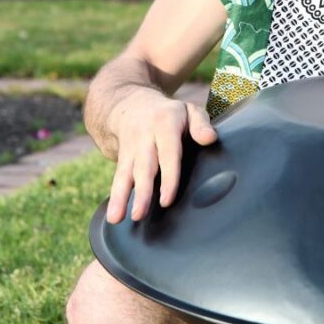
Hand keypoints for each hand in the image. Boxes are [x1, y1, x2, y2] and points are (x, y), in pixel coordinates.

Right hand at [106, 92, 216, 223]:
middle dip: (142, 191)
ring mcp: (131, 148)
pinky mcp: (122, 158)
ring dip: (121, 197)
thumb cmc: (169, 113)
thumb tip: (210, 139)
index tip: (167, 199)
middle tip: (139, 214)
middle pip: (144, 167)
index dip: (168, 176)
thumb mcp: (188, 110)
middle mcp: (145, 136)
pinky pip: (118, 177)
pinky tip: (113, 216)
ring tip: (117, 218)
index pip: (168, 153)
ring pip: (126, 174)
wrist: (131, 104)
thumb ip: (200, 123)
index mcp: (165, 123)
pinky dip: (115, 197)